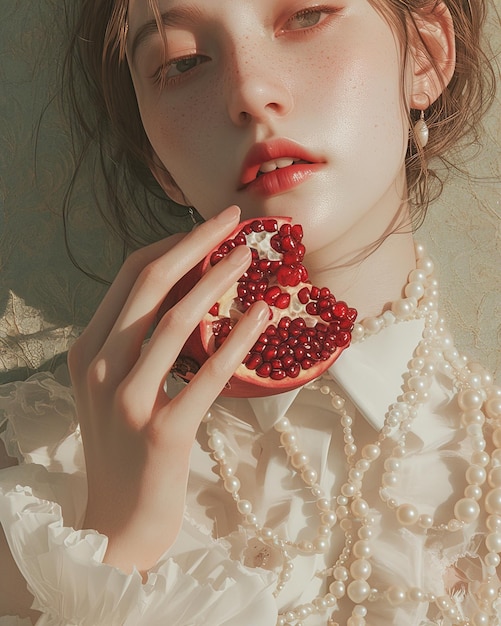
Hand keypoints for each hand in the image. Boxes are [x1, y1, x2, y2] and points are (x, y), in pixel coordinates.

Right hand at [68, 205, 268, 573]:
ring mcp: (128, 401)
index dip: (172, 245)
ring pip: (174, 321)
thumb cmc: (126, 449)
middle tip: (234, 218)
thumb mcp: (118, 386)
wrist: (118, 522)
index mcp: (88, 350)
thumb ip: (137, 341)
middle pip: (148, 284)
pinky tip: (263, 316)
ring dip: (217, 280)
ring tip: (251, 257)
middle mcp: (101, 368)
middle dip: (194, 242)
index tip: (207, 227)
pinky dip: (238, 340)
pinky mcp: (163, 432)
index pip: (130, 277)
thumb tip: (187, 291)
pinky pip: (207, 375)